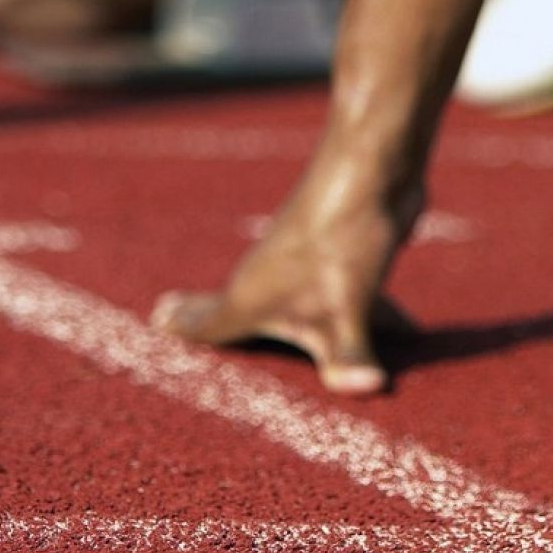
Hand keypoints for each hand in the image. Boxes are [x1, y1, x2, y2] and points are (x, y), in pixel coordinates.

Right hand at [151, 166, 421, 394]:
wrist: (374, 166)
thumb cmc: (341, 237)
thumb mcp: (347, 306)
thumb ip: (349, 355)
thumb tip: (365, 386)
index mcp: (250, 295)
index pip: (208, 321)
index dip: (184, 327)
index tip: (155, 321)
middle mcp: (269, 276)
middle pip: (235, 306)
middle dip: (211, 318)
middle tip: (173, 315)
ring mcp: (303, 261)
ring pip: (289, 300)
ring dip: (282, 320)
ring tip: (273, 331)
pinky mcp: (341, 252)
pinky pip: (339, 294)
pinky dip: (349, 313)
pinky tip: (398, 329)